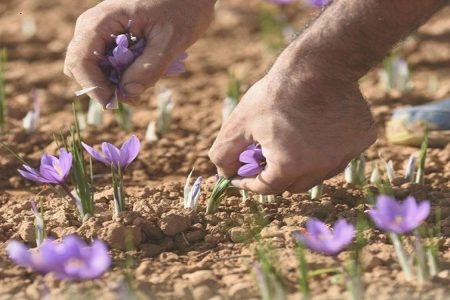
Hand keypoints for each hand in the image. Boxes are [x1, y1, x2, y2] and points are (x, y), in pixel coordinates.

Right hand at [64, 0, 214, 106]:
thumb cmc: (182, 8)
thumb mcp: (171, 40)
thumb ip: (149, 68)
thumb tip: (127, 94)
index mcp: (102, 20)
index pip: (80, 60)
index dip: (93, 86)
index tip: (114, 103)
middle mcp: (94, 27)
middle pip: (81, 68)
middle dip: (104, 87)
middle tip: (135, 96)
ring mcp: (102, 34)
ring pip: (94, 71)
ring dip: (116, 83)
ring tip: (146, 78)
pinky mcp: (112, 42)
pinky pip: (108, 67)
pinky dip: (123, 77)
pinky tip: (145, 72)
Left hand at [208, 66, 376, 193]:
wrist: (320, 64)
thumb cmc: (276, 93)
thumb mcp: (239, 122)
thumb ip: (224, 154)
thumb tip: (224, 175)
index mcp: (290, 166)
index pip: (266, 188)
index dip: (249, 183)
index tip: (241, 175)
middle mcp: (321, 167)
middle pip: (292, 185)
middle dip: (274, 175)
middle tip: (264, 157)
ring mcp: (345, 154)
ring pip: (317, 173)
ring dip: (301, 165)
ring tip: (289, 142)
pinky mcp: (361, 141)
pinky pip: (338, 155)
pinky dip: (325, 150)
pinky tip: (317, 130)